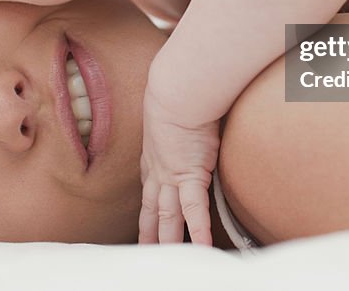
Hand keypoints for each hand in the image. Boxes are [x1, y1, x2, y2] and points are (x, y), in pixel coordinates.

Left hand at [137, 88, 219, 244]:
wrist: (178, 91)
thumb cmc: (178, 91)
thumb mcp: (171, 109)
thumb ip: (179, 117)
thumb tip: (189, 108)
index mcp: (153, 154)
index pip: (149, 186)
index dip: (148, 204)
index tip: (147, 216)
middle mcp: (158, 169)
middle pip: (153, 208)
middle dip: (149, 231)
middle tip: (146, 249)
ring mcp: (172, 176)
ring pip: (169, 216)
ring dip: (168, 238)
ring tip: (169, 256)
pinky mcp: (191, 175)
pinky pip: (195, 210)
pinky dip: (198, 230)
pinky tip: (202, 248)